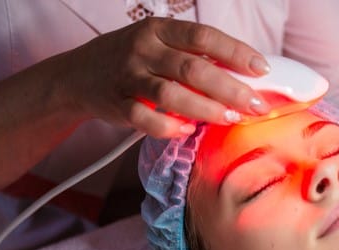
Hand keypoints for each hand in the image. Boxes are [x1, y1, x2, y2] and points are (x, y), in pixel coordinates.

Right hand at [62, 18, 271, 137]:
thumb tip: (243, 75)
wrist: (78, 76)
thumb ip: (193, 56)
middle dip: (230, 89)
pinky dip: (170, 127)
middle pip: (193, 68)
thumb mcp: (159, 45)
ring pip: (171, 94)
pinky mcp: (116, 104)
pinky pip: (145, 119)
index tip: (261, 68)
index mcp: (159, 30)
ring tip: (229, 118)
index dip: (236, 52)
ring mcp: (127, 76)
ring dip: (206, 109)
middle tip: (254, 104)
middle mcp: (142, 49)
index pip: (203, 36)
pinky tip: (188, 130)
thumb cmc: (133, 61)